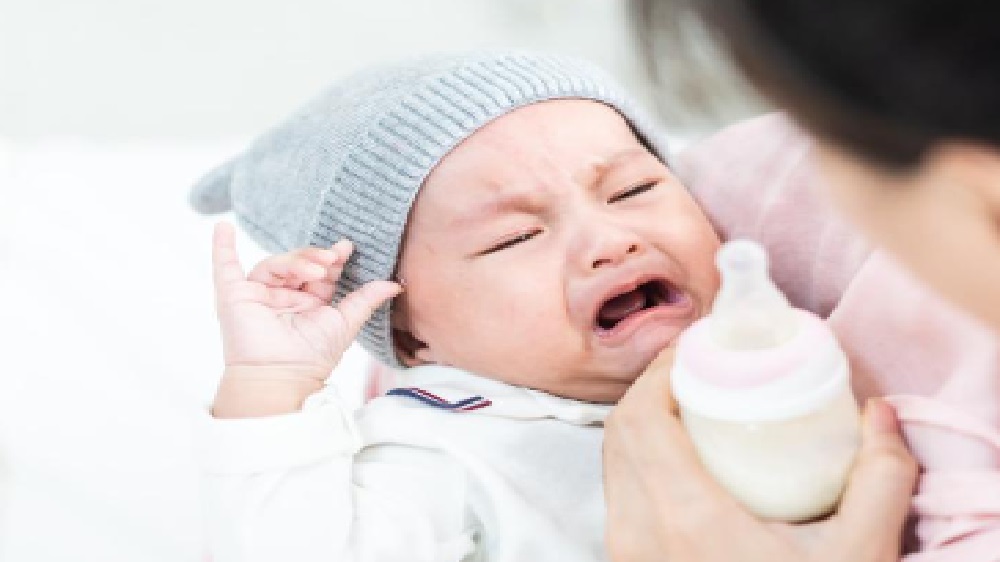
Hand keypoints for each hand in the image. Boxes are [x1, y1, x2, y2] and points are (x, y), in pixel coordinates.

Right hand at [211, 222, 400, 381]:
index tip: (347, 248)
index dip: (332, 259)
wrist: (283, 376)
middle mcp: (283, 296)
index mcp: (308, 302)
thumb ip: (366, 300)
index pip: (320, 272)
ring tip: (317, 268)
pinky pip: (224, 267)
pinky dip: (221, 247)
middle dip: (316, 257)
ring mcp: (258, 294)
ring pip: (275, 264)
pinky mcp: (234, 296)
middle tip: (334, 257)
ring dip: (296, 261)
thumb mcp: (345, 323)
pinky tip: (222, 228)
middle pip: (298, 264)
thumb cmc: (313, 357)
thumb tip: (396, 283)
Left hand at [603, 347, 917, 561]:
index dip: (659, 371)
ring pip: (612, 462)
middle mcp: (637, 533)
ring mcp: (625, 552)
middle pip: (618, 433)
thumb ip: (881, 480)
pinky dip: (638, 458)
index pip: (639, 418)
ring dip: (641, 422)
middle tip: (697, 369)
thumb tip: (880, 414)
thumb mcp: (860, 557)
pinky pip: (618, 492)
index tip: (695, 348)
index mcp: (683, 519)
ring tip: (689, 404)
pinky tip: (680, 456)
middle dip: (651, 387)